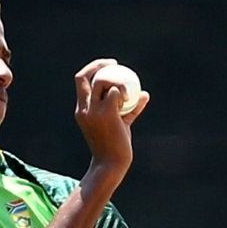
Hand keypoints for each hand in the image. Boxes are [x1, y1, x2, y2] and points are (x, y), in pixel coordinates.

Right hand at [74, 58, 149, 175]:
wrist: (110, 164)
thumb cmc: (115, 148)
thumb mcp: (122, 125)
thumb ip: (131, 109)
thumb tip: (145, 94)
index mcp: (81, 110)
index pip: (81, 82)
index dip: (92, 69)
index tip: (107, 66)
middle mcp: (83, 108)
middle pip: (83, 77)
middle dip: (97, 64)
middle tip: (114, 63)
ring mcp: (93, 111)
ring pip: (102, 82)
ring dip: (116, 80)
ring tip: (127, 87)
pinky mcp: (105, 113)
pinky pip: (115, 93)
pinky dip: (125, 92)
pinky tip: (132, 97)